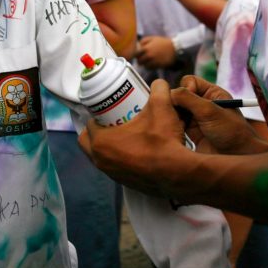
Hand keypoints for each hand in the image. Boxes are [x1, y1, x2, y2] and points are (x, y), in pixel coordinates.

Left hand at [79, 79, 197, 197]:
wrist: (179, 173)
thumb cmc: (164, 141)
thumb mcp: (161, 107)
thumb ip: (158, 89)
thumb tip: (158, 84)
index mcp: (101, 142)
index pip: (89, 124)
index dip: (98, 114)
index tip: (109, 110)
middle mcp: (101, 161)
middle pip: (88, 142)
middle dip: (97, 131)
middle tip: (112, 121)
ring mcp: (112, 174)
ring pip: (100, 156)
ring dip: (107, 146)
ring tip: (124, 134)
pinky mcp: (124, 183)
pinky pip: (114, 167)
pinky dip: (119, 159)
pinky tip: (135, 150)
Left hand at [135, 35, 175, 68]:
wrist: (175, 48)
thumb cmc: (163, 42)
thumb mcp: (152, 38)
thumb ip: (143, 41)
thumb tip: (138, 46)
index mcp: (146, 48)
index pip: (136, 54)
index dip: (136, 55)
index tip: (138, 55)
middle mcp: (148, 55)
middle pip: (139, 61)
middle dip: (140, 61)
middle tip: (143, 59)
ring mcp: (153, 61)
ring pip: (145, 66)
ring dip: (145, 64)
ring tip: (148, 62)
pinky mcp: (158, 65)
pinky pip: (151, 68)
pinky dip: (150, 67)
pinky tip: (153, 64)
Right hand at [172, 76, 267, 154]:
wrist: (237, 158)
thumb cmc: (231, 132)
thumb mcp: (210, 111)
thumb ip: (188, 98)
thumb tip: (169, 93)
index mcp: (211, 93)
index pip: (190, 81)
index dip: (185, 88)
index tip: (185, 100)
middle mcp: (202, 103)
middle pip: (180, 95)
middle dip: (176, 103)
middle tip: (176, 114)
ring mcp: (195, 117)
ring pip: (175, 109)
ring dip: (173, 115)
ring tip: (178, 125)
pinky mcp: (190, 131)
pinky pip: (175, 123)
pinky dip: (172, 125)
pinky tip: (176, 132)